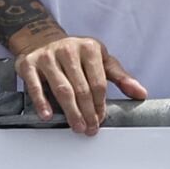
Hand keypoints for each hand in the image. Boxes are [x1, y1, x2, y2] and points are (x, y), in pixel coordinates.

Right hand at [7, 24, 147, 133]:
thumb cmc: (76, 54)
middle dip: (87, 111)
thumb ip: (120, 77)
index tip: (101, 118)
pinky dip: (42, 102)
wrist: (42, 39)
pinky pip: (36, 86)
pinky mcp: (29, 63)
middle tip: (90, 128)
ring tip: (77, 126)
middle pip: (81, 88)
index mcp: (89, 48)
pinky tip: (48, 115)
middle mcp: (68, 49)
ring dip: (71, 111)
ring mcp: (47, 56)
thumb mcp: (101, 60)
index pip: (98, 82)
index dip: (101, 104)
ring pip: (62, 89)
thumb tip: (140, 93)